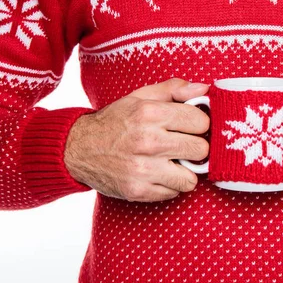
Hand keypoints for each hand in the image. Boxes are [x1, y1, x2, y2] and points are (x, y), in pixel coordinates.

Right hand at [64, 78, 209, 202]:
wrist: (77, 149)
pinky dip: (169, 185)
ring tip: (172, 162)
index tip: (191, 127)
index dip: (199, 125)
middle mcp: (148, 141)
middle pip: (200, 150)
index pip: (200, 122)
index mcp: (150, 113)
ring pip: (191, 178)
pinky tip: (157, 174)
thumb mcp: (141, 97)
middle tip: (183, 146)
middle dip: (195, 148)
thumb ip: (175, 90)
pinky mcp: (137, 190)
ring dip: (185, 171)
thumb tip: (205, 89)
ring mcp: (142, 169)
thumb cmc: (115, 121)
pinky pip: (174, 193)